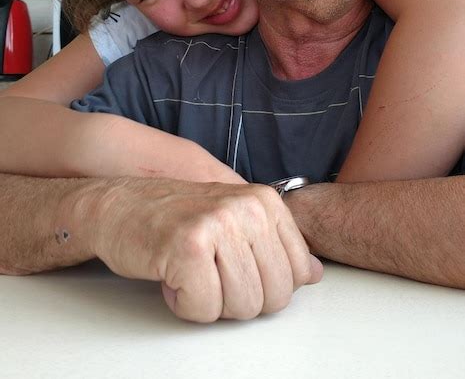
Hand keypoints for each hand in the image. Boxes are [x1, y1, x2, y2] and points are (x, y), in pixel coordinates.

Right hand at [90, 178, 322, 321]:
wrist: (119, 207)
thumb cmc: (175, 217)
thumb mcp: (235, 222)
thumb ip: (277, 246)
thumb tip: (314, 273)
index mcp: (264, 201)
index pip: (299, 273)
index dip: (266, 287)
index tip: (238, 270)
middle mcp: (247, 208)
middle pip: (274, 297)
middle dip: (239, 300)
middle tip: (210, 274)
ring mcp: (218, 224)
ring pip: (242, 307)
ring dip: (210, 302)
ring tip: (191, 271)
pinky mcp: (188, 246)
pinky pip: (204, 309)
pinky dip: (184, 304)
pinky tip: (171, 275)